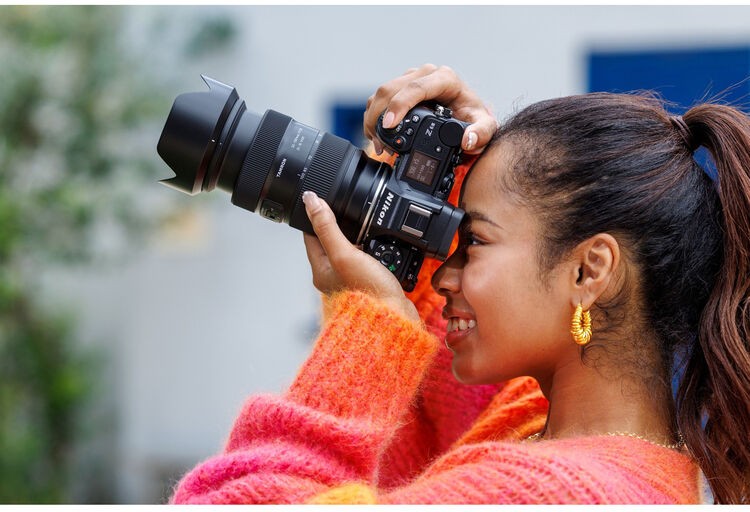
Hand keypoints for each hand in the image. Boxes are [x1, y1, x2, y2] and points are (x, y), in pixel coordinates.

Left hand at [302, 191, 419, 322]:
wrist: (394, 321)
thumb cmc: (367, 293)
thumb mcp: (345, 254)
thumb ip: (327, 227)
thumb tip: (310, 200)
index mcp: (321, 270)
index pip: (311, 234)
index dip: (317, 214)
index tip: (324, 198)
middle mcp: (333, 276)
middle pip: (332, 241)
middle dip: (342, 225)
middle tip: (351, 210)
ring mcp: (352, 280)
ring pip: (351, 250)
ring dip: (360, 238)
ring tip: (369, 227)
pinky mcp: (369, 283)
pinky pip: (369, 261)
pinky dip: (375, 251)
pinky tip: (383, 247)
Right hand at [364, 64, 497, 155]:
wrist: (467, 112)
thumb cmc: (473, 116)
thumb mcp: (484, 125)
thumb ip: (481, 133)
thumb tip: (467, 140)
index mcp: (445, 79)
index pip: (416, 88)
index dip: (399, 105)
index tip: (390, 125)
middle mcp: (426, 74)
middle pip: (392, 89)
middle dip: (380, 117)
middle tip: (380, 143)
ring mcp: (411, 78)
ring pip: (382, 92)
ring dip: (374, 117)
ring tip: (377, 142)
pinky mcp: (401, 87)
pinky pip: (380, 98)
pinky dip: (374, 116)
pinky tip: (375, 135)